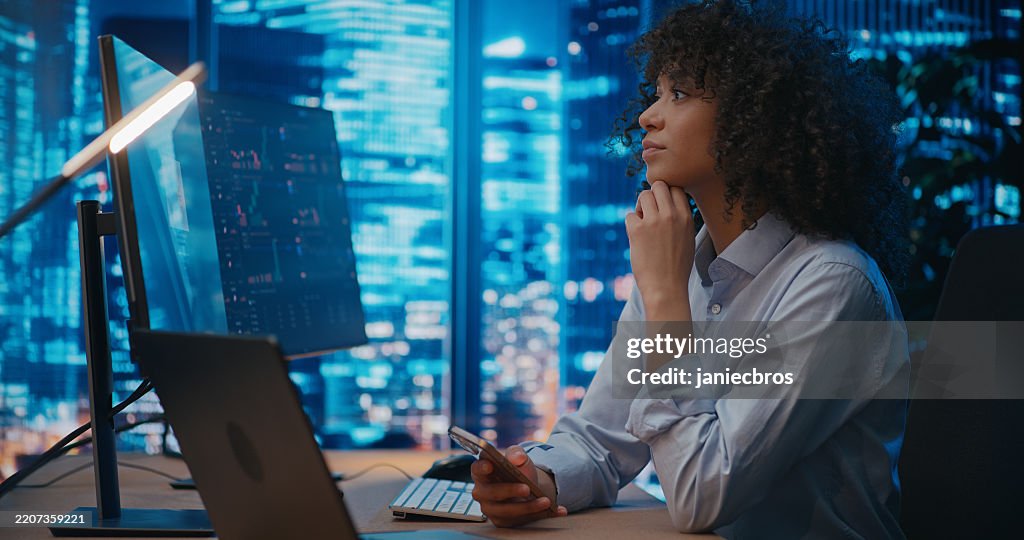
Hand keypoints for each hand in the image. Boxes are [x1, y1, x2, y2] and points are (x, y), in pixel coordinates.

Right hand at [470, 445, 567, 526]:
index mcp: (482, 472)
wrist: (527, 484)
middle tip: (527, 488)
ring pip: (507, 511)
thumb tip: (517, 458)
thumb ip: (516, 454)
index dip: (481, 468)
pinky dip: (540, 516)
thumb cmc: (517, 469)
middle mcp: (482, 492)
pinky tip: (557, 510)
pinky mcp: (504, 521)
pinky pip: (521, 521)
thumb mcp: (518, 457)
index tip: (490, 465)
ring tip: (546, 501)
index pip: (476, 469)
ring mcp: (492, 509)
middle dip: (509, 491)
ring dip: (528, 507)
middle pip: (491, 494)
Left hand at [625, 181, 695, 317]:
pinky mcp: (637, 230)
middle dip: (652, 196)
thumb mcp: (688, 239)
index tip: (662, 208)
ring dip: (640, 207)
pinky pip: (629, 215)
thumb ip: (680, 219)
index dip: (666, 195)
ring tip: (643, 224)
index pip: (676, 188)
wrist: (666, 288)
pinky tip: (636, 238)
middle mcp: (671, 215)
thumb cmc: (677, 267)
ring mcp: (654, 221)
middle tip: (649, 212)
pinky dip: (631, 225)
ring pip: (643, 195)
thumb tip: (667, 204)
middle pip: (658, 185)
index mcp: (686, 217)